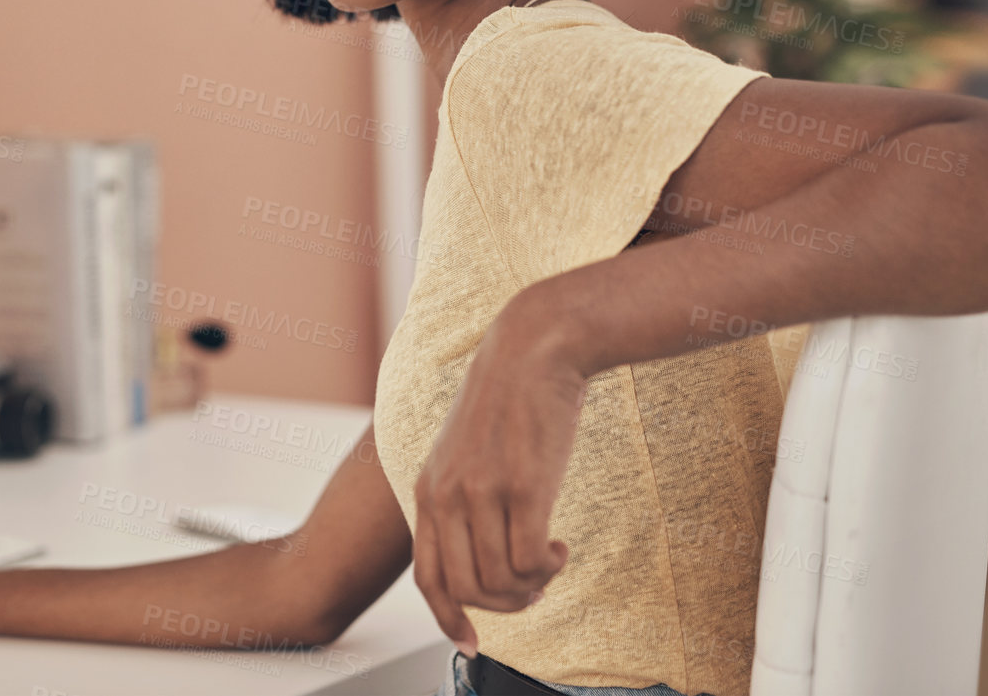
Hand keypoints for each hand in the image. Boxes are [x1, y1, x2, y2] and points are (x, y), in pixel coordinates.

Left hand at [411, 292, 586, 658]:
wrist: (535, 346)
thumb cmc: (508, 396)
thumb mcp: (465, 448)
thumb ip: (461, 494)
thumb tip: (476, 548)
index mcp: (428, 488)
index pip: (427, 576)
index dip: (448, 618)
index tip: (472, 642)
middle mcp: (447, 494)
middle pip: (466, 589)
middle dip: (504, 605)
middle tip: (533, 588)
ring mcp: (482, 490)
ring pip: (501, 580)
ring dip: (531, 586)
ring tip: (550, 562)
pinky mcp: (523, 485)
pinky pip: (530, 559)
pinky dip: (548, 567)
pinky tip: (560, 546)